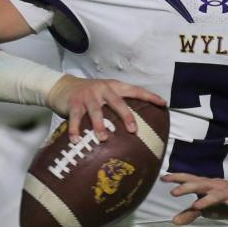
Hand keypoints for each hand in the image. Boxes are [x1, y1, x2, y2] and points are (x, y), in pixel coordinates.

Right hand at [45, 74, 165, 140]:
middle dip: (126, 116)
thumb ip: (118, 106)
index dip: (149, 96)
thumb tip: (138, 127)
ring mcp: (88, 96)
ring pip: (96, 111)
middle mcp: (102, 89)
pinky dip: (75, 129)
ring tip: (103, 138)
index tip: (164, 104)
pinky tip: (76, 140)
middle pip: (117, 102)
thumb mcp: (106, 95)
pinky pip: (75, 118)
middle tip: (133, 130)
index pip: (135, 90)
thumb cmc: (90, 95)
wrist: (63, 86)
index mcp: (114, 87)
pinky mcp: (73, 103)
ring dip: (100, 125)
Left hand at [165, 173, 227, 225]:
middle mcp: (216, 186)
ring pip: (217, 195)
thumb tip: (173, 222)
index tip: (163, 178)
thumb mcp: (205, 208)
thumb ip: (190, 213)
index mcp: (206, 185)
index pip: (190, 179)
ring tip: (197, 206)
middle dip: (187, 188)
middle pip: (200, 184)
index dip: (177, 178)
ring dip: (208, 200)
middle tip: (174, 193)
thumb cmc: (224, 201)